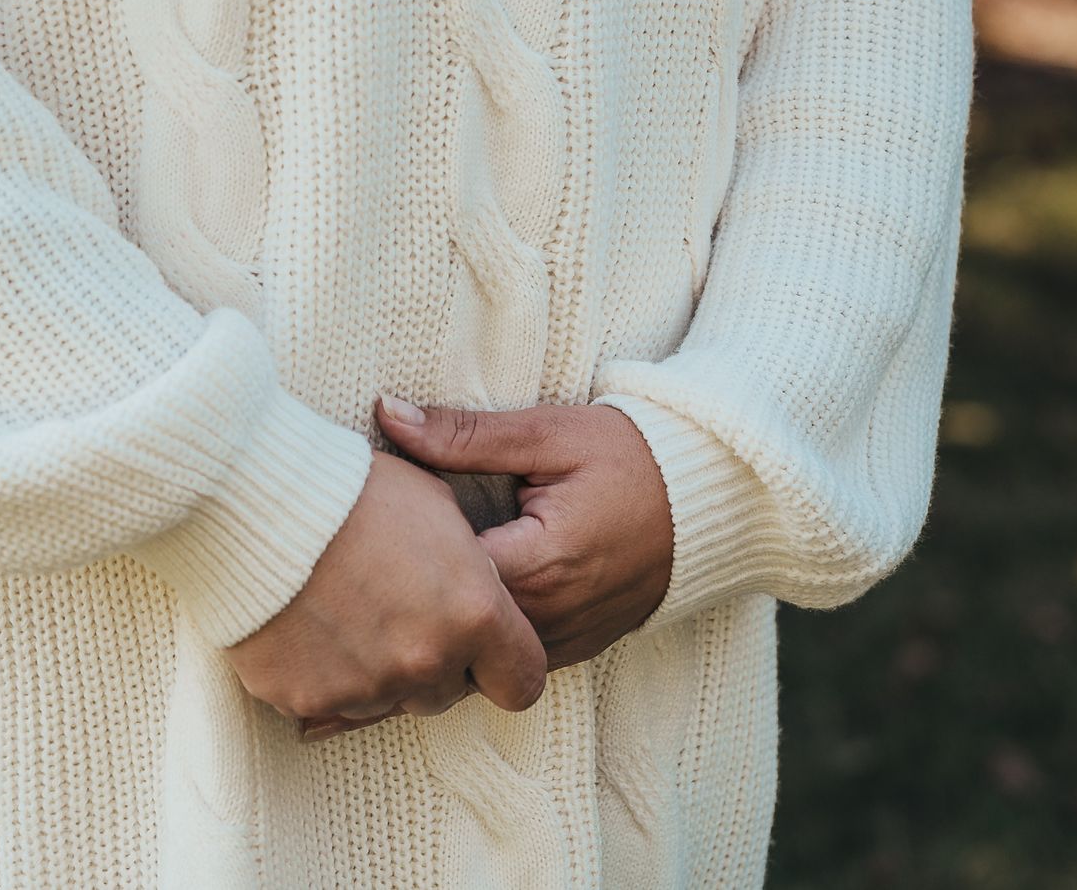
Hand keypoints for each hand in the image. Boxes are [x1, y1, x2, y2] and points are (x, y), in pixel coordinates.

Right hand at [222, 447, 546, 739]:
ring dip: (376, 664)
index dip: (504, 663)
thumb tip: (475, 580)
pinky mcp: (307, 698)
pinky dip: (322, 668)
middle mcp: (425, 662)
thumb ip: (470, 560)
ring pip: (387, 697)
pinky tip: (305, 620)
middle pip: (446, 691)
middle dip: (432, 658)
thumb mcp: (434, 500)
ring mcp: (365, 688)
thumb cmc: (353, 487)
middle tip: (396, 605)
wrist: (256, 498)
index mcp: (472, 614)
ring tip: (343, 603)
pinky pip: (328, 699)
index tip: (484, 644)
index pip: (521, 681)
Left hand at [372, 396, 673, 673]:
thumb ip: (464, 434)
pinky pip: (504, 661)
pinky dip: (473, 639)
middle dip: (409, 591)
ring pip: (473, 655)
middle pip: (450, 624)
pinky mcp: (571, 652)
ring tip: (405, 577)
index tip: (378, 516)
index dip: (397, 549)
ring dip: (439, 621)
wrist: (703, 501)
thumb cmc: (626, 457)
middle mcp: (547, 620)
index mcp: (538, 566)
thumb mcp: (546, 432)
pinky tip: (451, 600)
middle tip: (373, 552)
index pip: (437, 578)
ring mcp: (561, 644)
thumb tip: (388, 414)